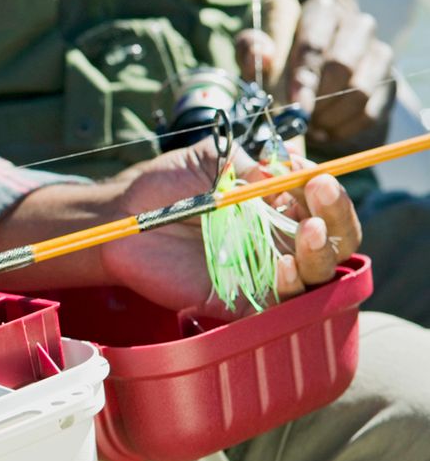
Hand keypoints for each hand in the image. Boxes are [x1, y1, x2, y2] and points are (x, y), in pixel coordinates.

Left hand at [98, 141, 361, 317]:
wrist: (123, 219)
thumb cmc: (164, 187)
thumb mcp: (208, 159)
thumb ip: (245, 163)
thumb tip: (280, 173)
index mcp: (276, 204)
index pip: (322, 203)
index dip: (327, 190)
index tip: (315, 175)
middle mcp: (276, 238)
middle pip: (334, 238)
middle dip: (337, 215)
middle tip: (320, 195)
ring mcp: (261, 270)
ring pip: (317, 272)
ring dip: (322, 250)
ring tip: (309, 229)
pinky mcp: (241, 298)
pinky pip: (279, 301)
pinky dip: (290, 284)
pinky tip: (283, 265)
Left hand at [236, 0, 394, 149]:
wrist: (316, 58)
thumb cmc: (279, 53)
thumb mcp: (256, 46)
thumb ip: (250, 47)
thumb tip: (264, 55)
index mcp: (321, 11)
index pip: (314, 43)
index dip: (303, 77)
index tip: (294, 105)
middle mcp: (356, 25)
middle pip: (341, 66)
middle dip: (317, 99)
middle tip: (299, 119)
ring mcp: (377, 52)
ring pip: (360, 90)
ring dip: (330, 116)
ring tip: (309, 125)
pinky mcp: (389, 81)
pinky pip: (371, 112)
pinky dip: (344, 128)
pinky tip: (325, 131)